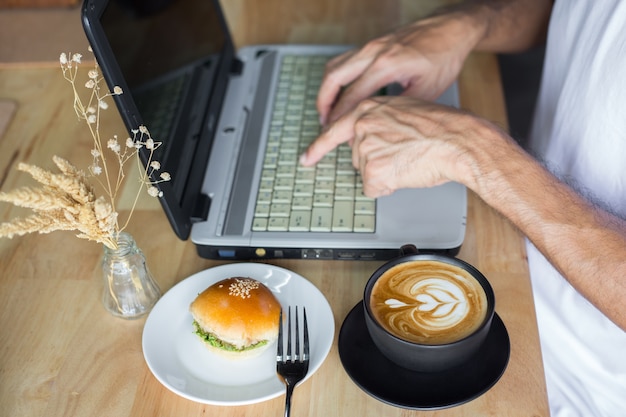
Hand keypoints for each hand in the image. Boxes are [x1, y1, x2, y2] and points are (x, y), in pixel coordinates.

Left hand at [302, 96, 495, 197]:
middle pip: (357, 157)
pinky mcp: (373, 170)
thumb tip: (375, 139)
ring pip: (366, 174)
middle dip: (377, 161)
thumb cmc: (441, 127)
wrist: (458, 140)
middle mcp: (361, 126)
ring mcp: (365, 148)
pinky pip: (374, 188)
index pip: (333, 130)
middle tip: (404, 154)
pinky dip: (389, 187)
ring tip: (409, 160)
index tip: (305, 159)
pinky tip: (406, 172)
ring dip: (386, 173)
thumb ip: (381, 122)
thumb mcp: (405, 111)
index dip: (317, 148)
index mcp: (367, 108)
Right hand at [317, 14, 477, 124]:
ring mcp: (371, 45)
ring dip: (326, 90)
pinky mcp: (373, 43)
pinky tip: (341, 91)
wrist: (452, 28)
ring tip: (327, 111)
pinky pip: (344, 60)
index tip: (334, 134)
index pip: (352, 96)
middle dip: (323, 104)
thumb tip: (379, 128)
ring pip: (334, 67)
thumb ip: (399, 109)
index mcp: (386, 65)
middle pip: (333, 78)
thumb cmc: (444, 56)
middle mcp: (373, 51)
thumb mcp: (427, 91)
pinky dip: (337, 78)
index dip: (340, 118)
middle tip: (323, 124)